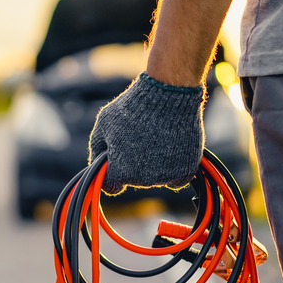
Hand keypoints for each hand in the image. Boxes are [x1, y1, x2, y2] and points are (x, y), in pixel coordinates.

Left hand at [88, 72, 204, 194]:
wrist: (168, 95)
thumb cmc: (133, 108)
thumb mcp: (104, 124)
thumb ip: (97, 148)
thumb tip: (97, 164)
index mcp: (119, 171)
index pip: (111, 186)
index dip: (111, 173)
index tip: (116, 161)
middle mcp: (142, 180)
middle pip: (134, 180)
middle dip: (133, 164)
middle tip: (139, 140)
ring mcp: (165, 177)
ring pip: (155, 179)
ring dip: (153, 165)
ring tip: (156, 138)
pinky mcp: (185, 171)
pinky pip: (176, 179)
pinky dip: (174, 169)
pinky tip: (171, 151)